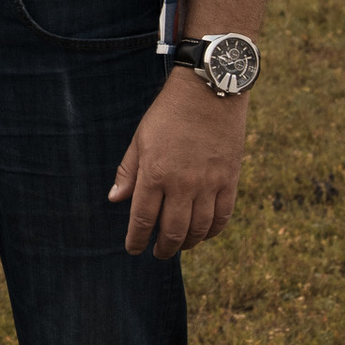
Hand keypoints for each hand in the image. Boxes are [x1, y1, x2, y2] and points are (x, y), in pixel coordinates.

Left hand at [108, 73, 247, 259]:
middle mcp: (182, 184)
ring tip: (180, 245)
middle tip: (158, 253)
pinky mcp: (230, 180)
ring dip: (187, 243)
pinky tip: (203, 233)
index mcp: (155, 173)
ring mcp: (209, 184)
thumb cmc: (169, 113)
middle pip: (172, 231)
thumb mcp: (141, 138)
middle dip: (163, 248)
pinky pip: (222, 217)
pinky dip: (212, 231)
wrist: (209, 91)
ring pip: (198, 229)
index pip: (143, 220)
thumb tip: (115, 199)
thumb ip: (128, 171)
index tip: (133, 249)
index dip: (137, 240)